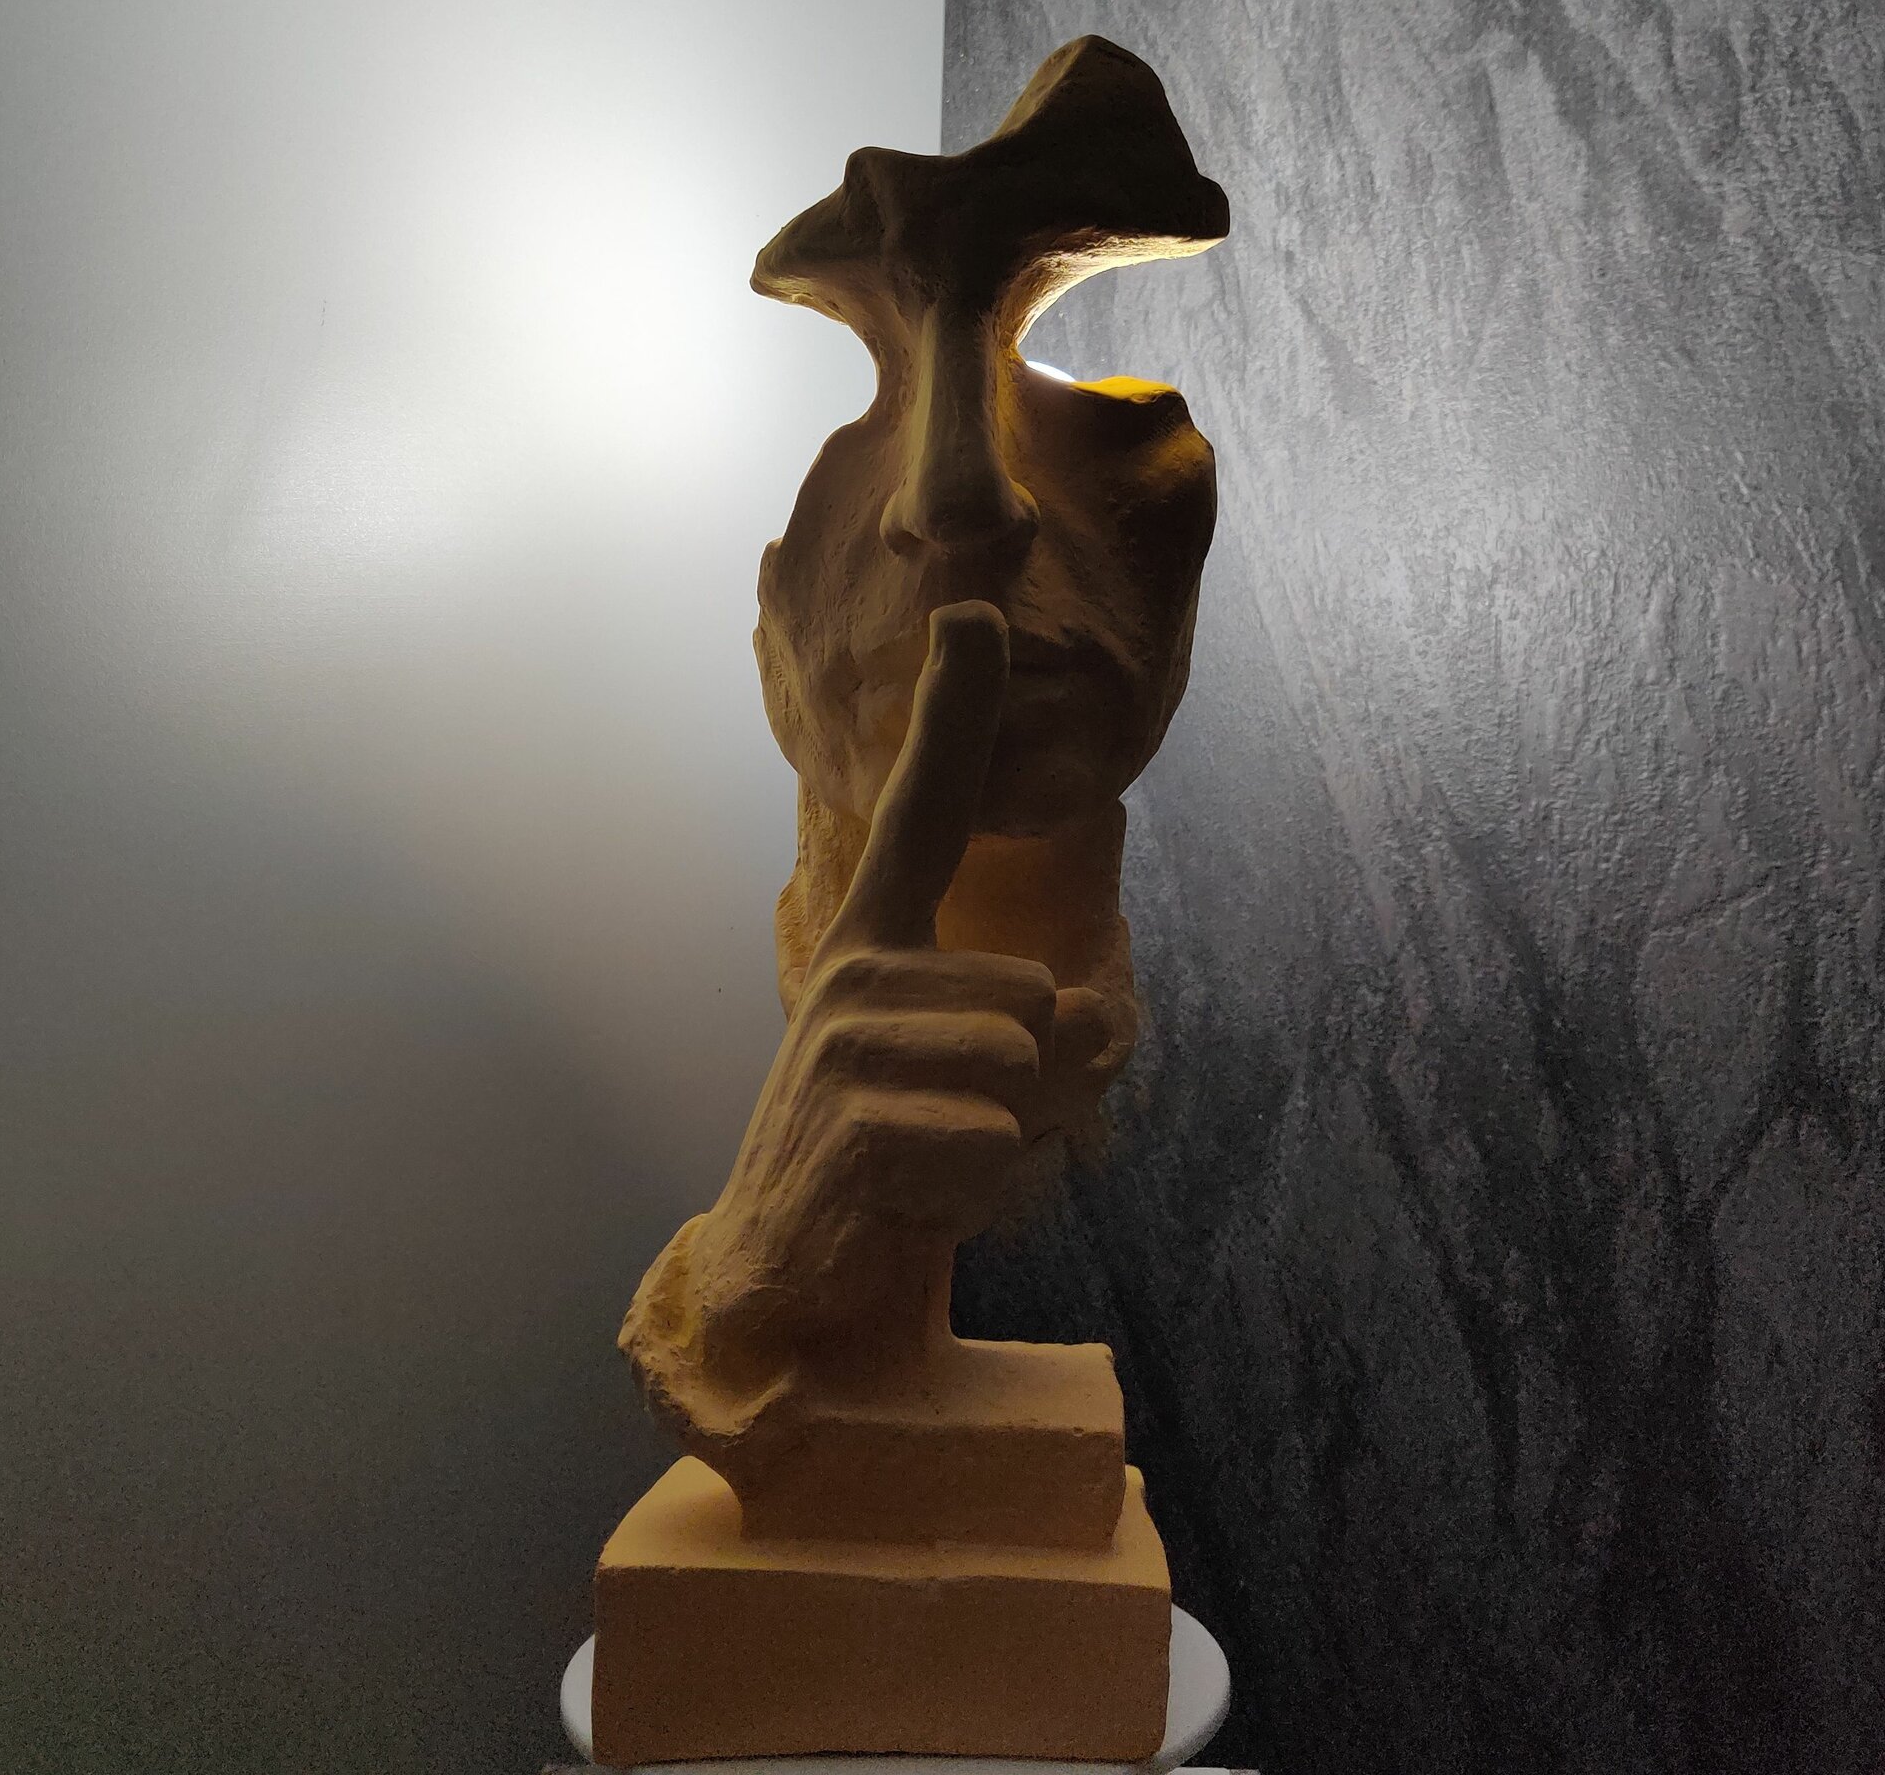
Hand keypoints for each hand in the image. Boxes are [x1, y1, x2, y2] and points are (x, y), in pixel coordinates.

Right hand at [681, 600, 1113, 1384]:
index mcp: (881, 939)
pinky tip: (916, 1208)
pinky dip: (988, 1197)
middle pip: (1046, 1001)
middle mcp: (853, 969)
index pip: (925, 811)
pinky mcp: (844, 1119)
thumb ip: (1058, 1032)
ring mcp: (838, 1040)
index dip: (955, 710)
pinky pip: (995, 1143)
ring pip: (1026, 1068)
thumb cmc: (902, 1162)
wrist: (795, 1278)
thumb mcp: (992, 1086)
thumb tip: (1089, 1017)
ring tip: (939, 1169)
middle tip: (963, 1132)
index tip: (977, 607)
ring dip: (1017, 1147)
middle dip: (1044, 1091)